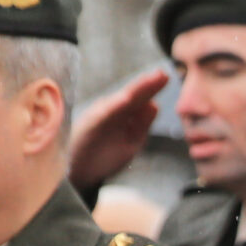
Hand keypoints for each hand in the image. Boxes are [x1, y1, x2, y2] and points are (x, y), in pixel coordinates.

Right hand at [69, 68, 170, 193]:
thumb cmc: (105, 154)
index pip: (140, 98)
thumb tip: (155, 104)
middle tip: (163, 73)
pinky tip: (126, 99)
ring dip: (135, 90)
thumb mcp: (131, 139)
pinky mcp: (89, 127)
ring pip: (119, 101)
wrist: (78, 172)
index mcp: (121, 113)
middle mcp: (110, 110)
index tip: (167, 76)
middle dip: (147, 85)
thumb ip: (142, 122)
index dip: (153, 87)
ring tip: (150, 80)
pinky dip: (114, 107)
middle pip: (132, 95)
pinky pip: (103, 115)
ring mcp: (99, 117)